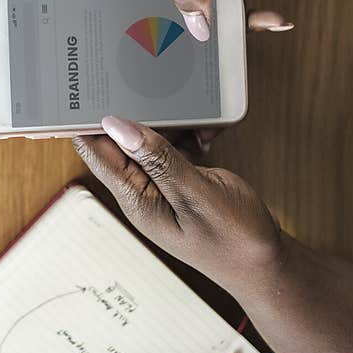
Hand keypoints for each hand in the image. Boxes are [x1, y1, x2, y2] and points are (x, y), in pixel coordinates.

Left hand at [74, 116, 352, 352]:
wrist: (266, 266)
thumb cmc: (234, 239)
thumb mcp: (197, 194)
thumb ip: (157, 159)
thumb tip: (114, 125)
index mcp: (134, 198)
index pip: (95, 151)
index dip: (86, 120)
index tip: (88, 86)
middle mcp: (139, 191)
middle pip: (120, 141)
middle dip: (138, 115)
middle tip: (157, 92)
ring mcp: (158, 186)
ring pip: (149, 140)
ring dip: (169, 126)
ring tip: (196, 121)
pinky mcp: (177, 181)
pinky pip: (171, 149)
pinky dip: (186, 137)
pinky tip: (205, 138)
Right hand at [92, 0, 311, 39]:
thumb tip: (195, 27)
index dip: (100, 19)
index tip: (110, 46)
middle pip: (147, 16)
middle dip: (165, 38)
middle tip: (185, 55)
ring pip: (188, 20)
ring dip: (214, 31)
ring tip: (235, 39)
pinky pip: (221, 10)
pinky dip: (244, 16)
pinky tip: (272, 18)